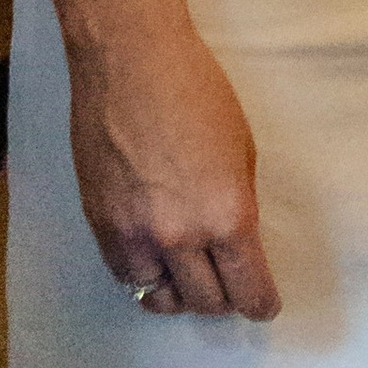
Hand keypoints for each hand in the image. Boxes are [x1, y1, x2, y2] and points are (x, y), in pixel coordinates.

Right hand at [65, 9, 281, 319]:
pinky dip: (147, 280)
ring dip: (183, 295)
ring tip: (192, 280)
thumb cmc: (196, 90)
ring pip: (163, 300)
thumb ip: (237, 202)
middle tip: (232, 288)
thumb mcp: (241, 147)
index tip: (265, 306)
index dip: (261, 303)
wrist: (129, 62)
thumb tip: (236, 240)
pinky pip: (128, 278)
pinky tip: (158, 266)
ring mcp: (136, 237)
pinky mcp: (102, 228)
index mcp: (226, 214)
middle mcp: (181, 236)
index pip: (248, 287)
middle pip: (207, 302)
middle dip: (226, 299)